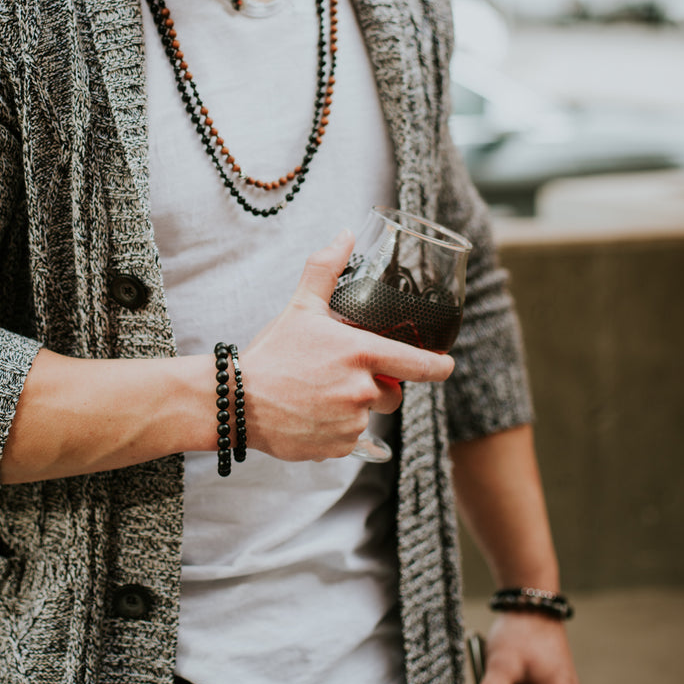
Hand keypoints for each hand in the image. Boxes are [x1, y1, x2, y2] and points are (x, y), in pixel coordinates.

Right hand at [241, 230, 454, 462]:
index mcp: (361, 353)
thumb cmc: (271, 353)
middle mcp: (362, 390)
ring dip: (354, 407)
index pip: (420, 365)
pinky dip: (336, 429)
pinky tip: (311, 413)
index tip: (447, 364)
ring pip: (370, 415)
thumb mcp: (300, 306)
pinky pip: (350, 438)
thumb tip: (346, 235)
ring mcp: (350, 422)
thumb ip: (326, 269)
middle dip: (379, 385)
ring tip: (320, 393)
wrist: (236, 401)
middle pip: (393, 393)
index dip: (439, 366)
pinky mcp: (337, 448)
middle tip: (345, 375)